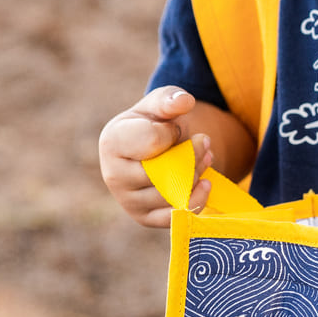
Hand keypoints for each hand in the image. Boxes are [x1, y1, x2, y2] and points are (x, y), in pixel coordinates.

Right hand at [99, 86, 211, 227]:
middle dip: (193, 155)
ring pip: (173, 194)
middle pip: (165, 172)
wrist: (154, 149)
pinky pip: (176, 216)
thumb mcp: (161, 103)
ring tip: (204, 158)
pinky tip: (205, 182)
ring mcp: (127, 200)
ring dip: (198, 174)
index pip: (153, 142)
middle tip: (204, 142)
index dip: (173, 132)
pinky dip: (197, 199)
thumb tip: (184, 102)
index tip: (174, 128)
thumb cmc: (156, 122)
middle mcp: (112, 175)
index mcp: (112, 141)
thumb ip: (171, 98)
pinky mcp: (144, 218)